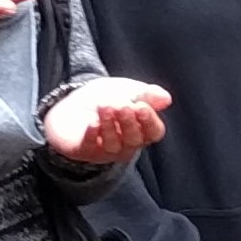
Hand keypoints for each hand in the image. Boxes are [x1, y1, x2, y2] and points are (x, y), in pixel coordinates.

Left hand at [43, 77, 172, 163]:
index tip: (141, 106)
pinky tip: (92, 123)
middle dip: (129, 123)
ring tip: (104, 108)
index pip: (153, 131)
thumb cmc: (108, 97)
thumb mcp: (128, 90)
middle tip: (123, 106)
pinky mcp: (85, 150)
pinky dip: (92, 135)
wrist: (73, 102)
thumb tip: (167, 99)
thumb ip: (147, 94)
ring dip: (110, 126)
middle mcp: (126, 144)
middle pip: (134, 140)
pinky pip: (90, 147)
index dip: (149, 121)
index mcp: (142, 129)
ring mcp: (106, 150)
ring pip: (114, 145)